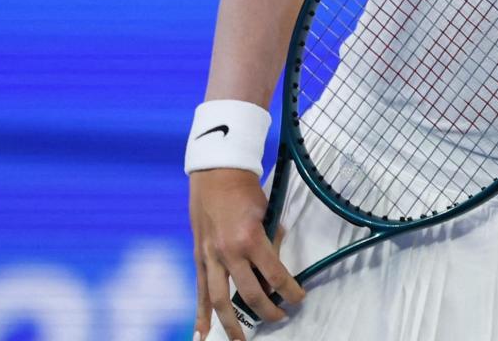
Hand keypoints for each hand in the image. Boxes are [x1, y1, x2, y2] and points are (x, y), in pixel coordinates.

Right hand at [190, 168, 303, 339]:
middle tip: (279, 318)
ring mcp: (210, 257)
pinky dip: (200, 314)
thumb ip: (271, 240)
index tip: (299, 298)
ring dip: (231, 323)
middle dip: (267, 309)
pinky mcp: (198, 257)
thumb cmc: (245, 190)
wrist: (216, 174)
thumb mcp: (267, 213)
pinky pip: (199, 291)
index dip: (289, 290)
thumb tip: (276, 264)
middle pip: (250, 292)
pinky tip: (202, 333)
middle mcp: (228, 252)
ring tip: (242, 340)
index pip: (275, 274)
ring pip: (220, 299)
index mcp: (250, 239)